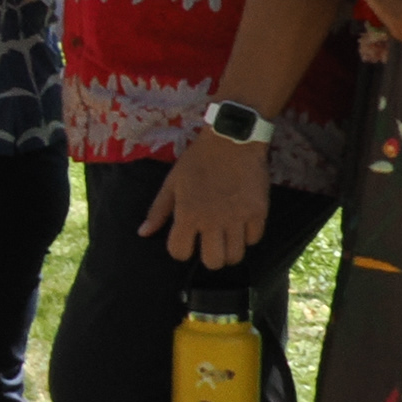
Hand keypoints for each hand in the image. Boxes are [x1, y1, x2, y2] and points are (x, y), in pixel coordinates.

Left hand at [140, 128, 272, 267]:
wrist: (232, 139)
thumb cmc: (198, 160)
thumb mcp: (172, 182)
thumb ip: (158, 210)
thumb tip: (143, 233)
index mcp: (187, 214)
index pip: (180, 252)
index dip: (180, 250)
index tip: (186, 242)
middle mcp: (212, 220)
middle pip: (213, 262)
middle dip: (210, 258)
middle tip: (211, 245)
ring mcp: (237, 217)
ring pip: (235, 256)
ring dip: (230, 251)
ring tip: (227, 239)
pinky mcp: (258, 211)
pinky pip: (255, 239)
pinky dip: (248, 236)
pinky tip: (242, 225)